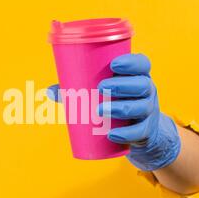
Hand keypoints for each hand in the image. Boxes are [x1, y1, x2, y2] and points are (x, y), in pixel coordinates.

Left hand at [48, 53, 180, 170]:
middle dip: (122, 85)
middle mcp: (147, 91)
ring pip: (141, 107)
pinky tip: (112, 135)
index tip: (113, 65)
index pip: (143, 64)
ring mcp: (149, 111)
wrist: (138, 131)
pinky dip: (126, 134)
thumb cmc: (115, 103)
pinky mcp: (146, 131)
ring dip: (121, 108)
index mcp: (138, 76)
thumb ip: (77, 90)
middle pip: (142, 84)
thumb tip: (50, 91)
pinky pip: (140, 132)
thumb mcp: (101, 94)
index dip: (132, 62)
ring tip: (100, 110)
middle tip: (101, 88)